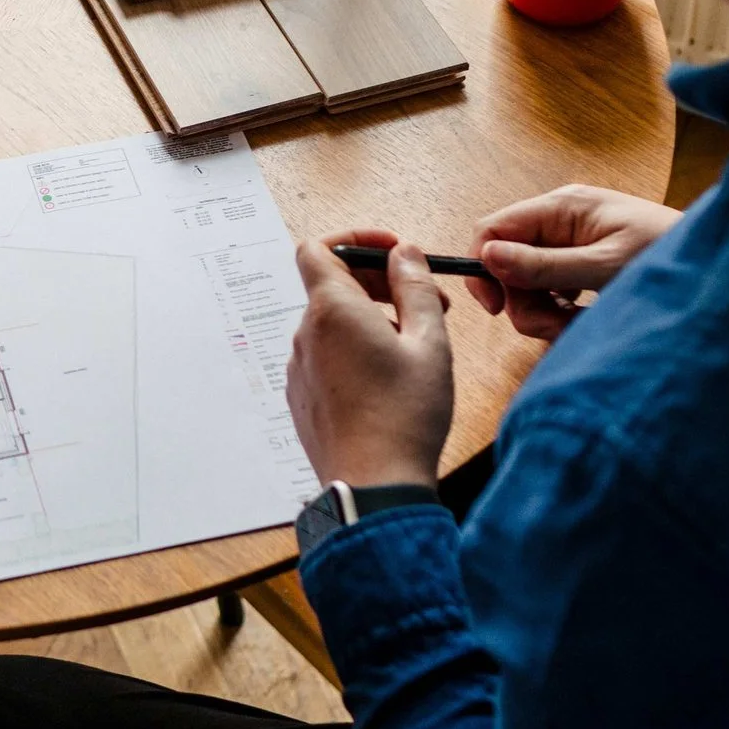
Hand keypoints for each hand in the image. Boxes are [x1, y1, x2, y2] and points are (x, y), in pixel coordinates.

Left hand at [287, 233, 454, 488]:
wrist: (373, 487)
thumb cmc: (405, 416)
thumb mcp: (429, 342)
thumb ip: (415, 288)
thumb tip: (405, 253)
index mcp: (332, 310)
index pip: (318, 248)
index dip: (355, 241)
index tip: (393, 253)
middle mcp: (305, 334)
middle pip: (331, 285)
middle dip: (378, 283)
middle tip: (426, 302)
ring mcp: (299, 368)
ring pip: (333, 324)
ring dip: (371, 318)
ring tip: (417, 344)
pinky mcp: (303, 397)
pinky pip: (326, 356)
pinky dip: (355, 350)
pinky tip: (391, 376)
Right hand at [465, 184, 677, 340]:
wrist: (722, 270)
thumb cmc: (670, 257)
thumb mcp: (605, 267)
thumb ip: (546, 265)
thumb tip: (488, 257)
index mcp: (563, 207)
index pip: (493, 229)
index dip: (484, 268)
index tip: (497, 309)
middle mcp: (561, 220)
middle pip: (508, 263)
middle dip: (526, 302)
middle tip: (556, 328)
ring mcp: (572, 242)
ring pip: (528, 283)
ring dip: (545, 314)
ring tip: (580, 326)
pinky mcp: (583, 263)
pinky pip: (552, 291)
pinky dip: (562, 312)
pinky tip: (587, 319)